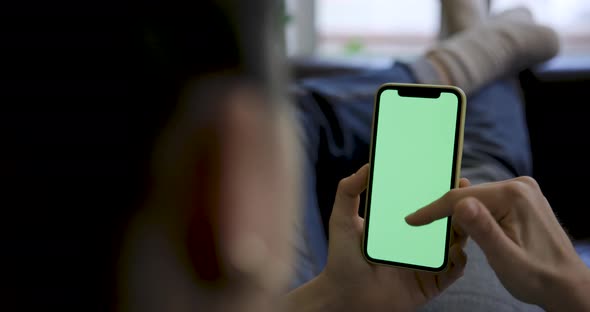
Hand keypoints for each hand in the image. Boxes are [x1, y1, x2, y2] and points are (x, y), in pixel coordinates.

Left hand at [317, 164, 466, 311]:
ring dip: (464, 230)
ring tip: (466, 218)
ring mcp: (426, 261)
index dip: (439, 190)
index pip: (426, 203)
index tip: (450, 173)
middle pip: (446, 221)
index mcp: (401, 224)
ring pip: (455, 242)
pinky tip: (456, 250)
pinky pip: (453, 271)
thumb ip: (348, 191)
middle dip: (460, 207)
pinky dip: (459, 260)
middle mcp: (417, 241)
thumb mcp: (341, 220)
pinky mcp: (431, 283)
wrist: (344, 296)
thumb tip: (367, 166)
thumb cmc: (341, 258)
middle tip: (465, 192)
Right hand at [406, 176, 589, 309]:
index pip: (462, 198)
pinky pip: (488, 202)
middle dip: (447, 213)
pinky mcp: (522, 199)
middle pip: (469, 195)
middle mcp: (520, 186)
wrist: (567, 286)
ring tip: (447, 233)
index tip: (411, 220)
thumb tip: (461, 204)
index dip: (433, 210)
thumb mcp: (505, 258)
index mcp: (514, 195)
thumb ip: (484, 230)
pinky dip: (474, 216)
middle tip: (424, 229)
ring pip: (477, 199)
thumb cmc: (538, 277)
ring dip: (460, 215)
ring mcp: (523, 191)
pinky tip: (469, 229)